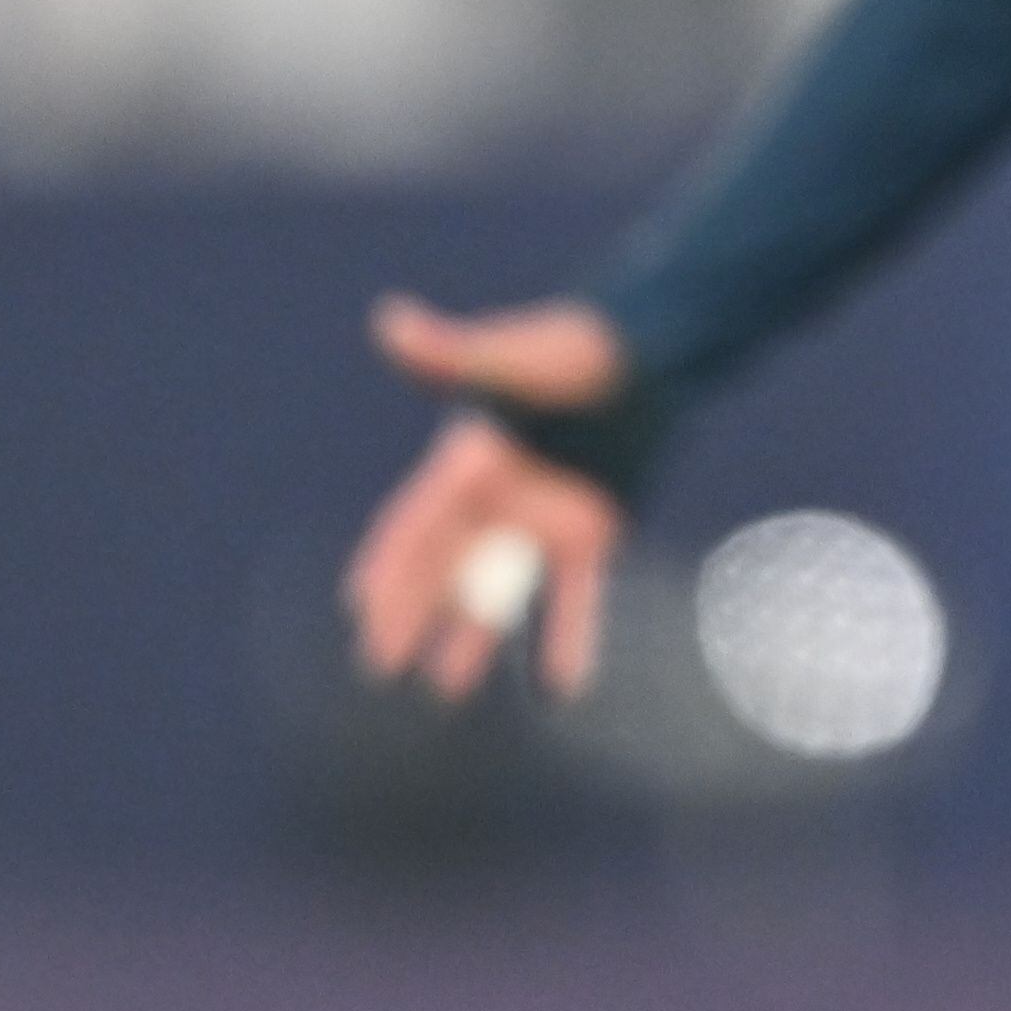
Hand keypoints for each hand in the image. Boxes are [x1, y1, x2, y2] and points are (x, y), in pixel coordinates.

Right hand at [346, 294, 634, 698]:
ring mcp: (542, 520)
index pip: (415, 525)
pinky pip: (576, 596)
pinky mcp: (592, 532)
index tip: (360, 610)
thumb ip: (455, 355)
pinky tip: (562, 686)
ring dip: (476, 638)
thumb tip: (391, 321)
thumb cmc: (577, 351)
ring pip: (500, 592)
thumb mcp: (514, 360)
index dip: (388, 566)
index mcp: (467, 463)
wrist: (651, 357)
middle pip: (445, 569)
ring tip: (447, 689)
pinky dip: (568, 637)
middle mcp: (497, 500)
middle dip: (413, 615)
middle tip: (380, 667)